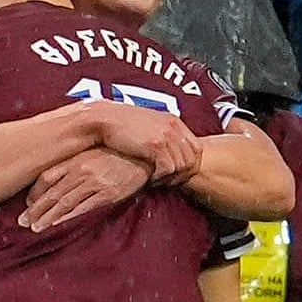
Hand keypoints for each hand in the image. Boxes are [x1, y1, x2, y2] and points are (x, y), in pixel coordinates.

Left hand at [18, 148, 150, 231]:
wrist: (145, 154)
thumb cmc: (118, 153)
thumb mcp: (93, 152)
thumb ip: (75, 162)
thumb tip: (57, 175)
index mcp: (76, 158)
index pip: (47, 176)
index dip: (35, 192)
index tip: (27, 204)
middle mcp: (81, 170)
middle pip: (52, 192)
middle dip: (36, 209)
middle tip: (23, 222)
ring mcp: (94, 182)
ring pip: (64, 202)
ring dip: (47, 216)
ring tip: (36, 228)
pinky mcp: (107, 194)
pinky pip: (83, 208)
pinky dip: (68, 217)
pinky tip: (57, 224)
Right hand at [88, 100, 202, 182]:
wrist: (103, 119)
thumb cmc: (120, 126)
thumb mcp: (147, 125)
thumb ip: (162, 136)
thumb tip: (170, 154)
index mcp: (173, 121)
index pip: (197, 149)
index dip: (189, 165)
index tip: (176, 174)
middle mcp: (173, 127)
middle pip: (192, 160)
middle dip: (182, 174)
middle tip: (167, 181)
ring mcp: (166, 135)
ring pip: (181, 166)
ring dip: (170, 177)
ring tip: (156, 179)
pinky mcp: (156, 145)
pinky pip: (168, 168)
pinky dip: (160, 177)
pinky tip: (149, 177)